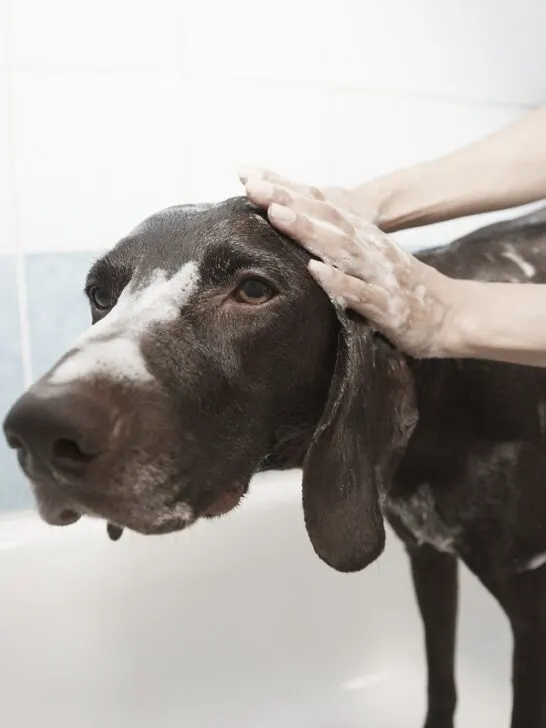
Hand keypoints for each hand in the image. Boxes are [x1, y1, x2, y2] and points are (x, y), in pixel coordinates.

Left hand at [241, 169, 459, 358]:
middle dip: (289, 202)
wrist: (451, 315)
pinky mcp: (388, 306)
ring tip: (278, 215)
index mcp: (361, 237)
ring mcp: (379, 275)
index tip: (249, 177)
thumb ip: (337, 245)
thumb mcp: (368, 259)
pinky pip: (361, 293)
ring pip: (341, 249)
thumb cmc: (401, 288)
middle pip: (326, 219)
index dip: (286, 190)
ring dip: (309, 231)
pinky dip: (338, 282)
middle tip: (254, 187)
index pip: (320, 207)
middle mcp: (369, 249)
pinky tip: (316, 271)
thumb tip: (297, 231)